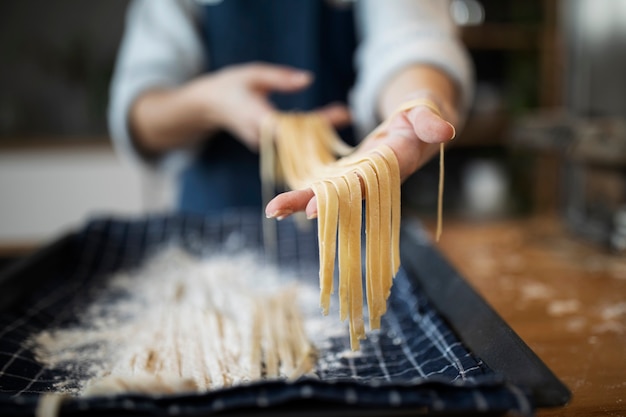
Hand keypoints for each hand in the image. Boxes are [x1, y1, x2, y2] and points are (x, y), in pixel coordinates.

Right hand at [185, 63, 350, 149]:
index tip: (340, 113)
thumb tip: (308, 80)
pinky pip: (291, 146)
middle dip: (324, 128)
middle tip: (346, 114)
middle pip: (300, 139)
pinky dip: (308, 137)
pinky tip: (325, 125)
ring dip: (319, 135)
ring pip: (297, 146)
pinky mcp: (267, 149)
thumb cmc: (230, 86)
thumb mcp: (253, 74)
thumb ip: (280, 78)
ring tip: (342, 116)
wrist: (208, 106)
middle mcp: (261, 138)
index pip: (292, 126)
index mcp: (256, 118)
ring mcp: (264, 147)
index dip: (317, 123)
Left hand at [264, 102, 455, 218]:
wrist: (418, 123)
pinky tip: (280, 204)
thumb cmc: (422, 113)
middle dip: (309, 202)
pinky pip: (325, 186)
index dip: (341, 195)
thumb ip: (430, 121)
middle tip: (276, 210)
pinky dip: (304, 194)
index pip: (365, 182)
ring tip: (271, 210)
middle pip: (340, 195)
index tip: (314, 208)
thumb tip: (445, 130)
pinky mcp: (351, 174)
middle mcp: (374, 177)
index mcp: (391, 163)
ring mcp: (361, 178)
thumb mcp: (427, 110)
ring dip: (300, 201)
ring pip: (329, 194)